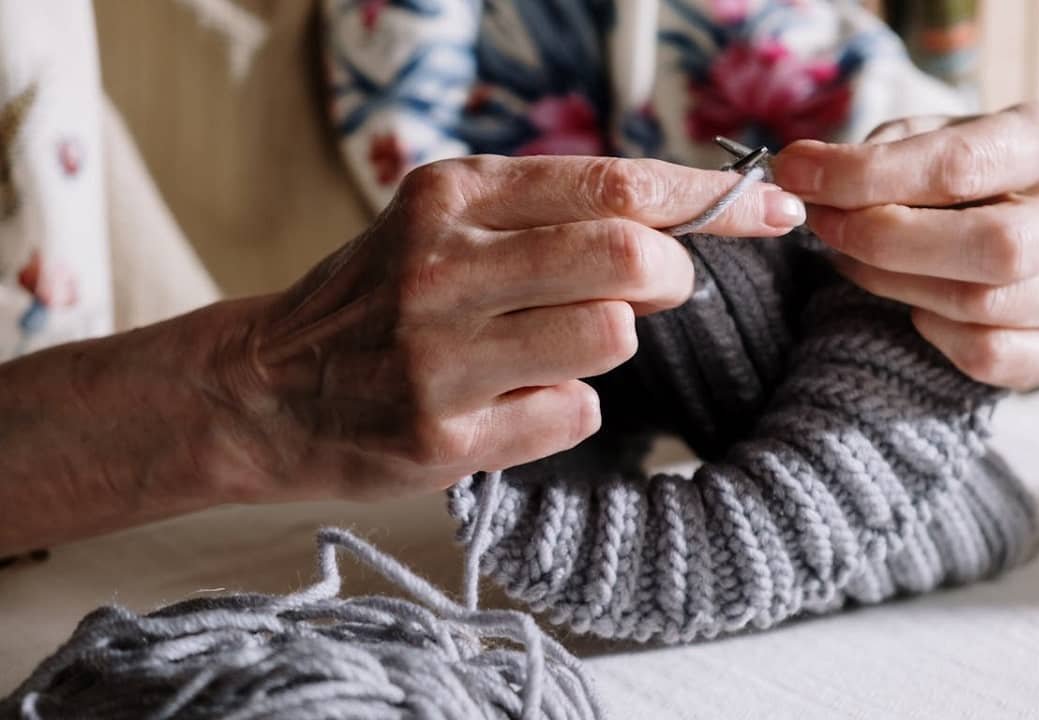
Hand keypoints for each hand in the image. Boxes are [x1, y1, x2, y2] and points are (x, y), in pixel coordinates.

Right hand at [216, 154, 803, 500]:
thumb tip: (673, 216)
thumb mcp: (438, 223)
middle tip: (660, 287)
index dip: (707, 199)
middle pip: (626, 254)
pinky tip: (516, 402)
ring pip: (609, 337)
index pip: (613, 183)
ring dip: (614, 341)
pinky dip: (570, 407)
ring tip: (563, 343)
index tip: (771, 209)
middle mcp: (442, 266)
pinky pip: (572, 414)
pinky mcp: (441, 436)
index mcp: (450, 196)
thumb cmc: (373, 298)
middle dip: (672, 273)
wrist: (260, 388)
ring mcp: (439, 356)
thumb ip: (541, 212)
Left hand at [773, 103, 1038, 389]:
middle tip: (826, 228)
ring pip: (981, 303)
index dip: (866, 174)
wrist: (1036, 237)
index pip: (960, 164)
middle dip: (885, 239)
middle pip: (989, 244)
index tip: (797, 173)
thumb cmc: (973, 182)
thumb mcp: (936, 140)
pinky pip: (988, 354)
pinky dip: (936, 333)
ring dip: (893, 284)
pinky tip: (918, 306)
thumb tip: (805, 171)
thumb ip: (882, 151)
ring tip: (854, 261)